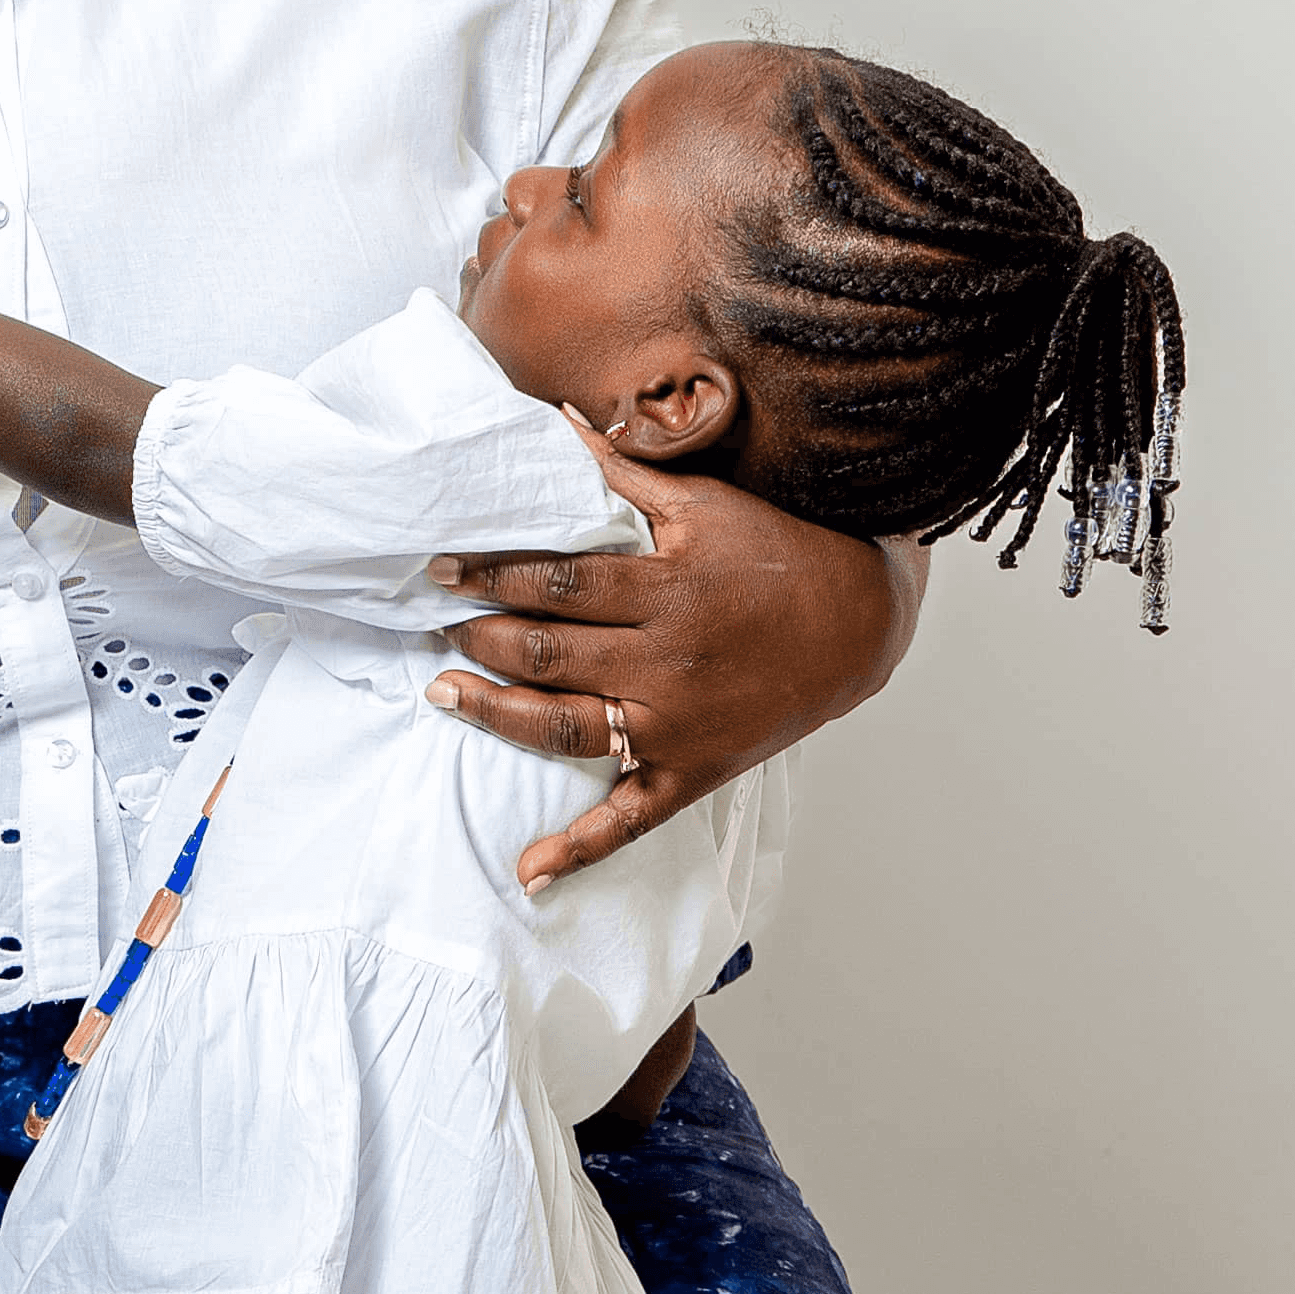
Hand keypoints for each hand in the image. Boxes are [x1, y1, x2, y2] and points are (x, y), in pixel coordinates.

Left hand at [426, 413, 925, 887]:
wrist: (862, 624)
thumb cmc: (776, 554)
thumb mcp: (704, 503)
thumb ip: (622, 474)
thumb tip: (553, 421)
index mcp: (671, 588)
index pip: (557, 582)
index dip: (491, 574)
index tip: (440, 567)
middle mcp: (671, 661)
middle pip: (550, 654)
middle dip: (479, 637)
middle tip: (432, 622)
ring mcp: (680, 724)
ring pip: (567, 730)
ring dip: (495, 716)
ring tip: (442, 694)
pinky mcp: (693, 771)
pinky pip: (630, 819)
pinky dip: (578, 850)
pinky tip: (527, 872)